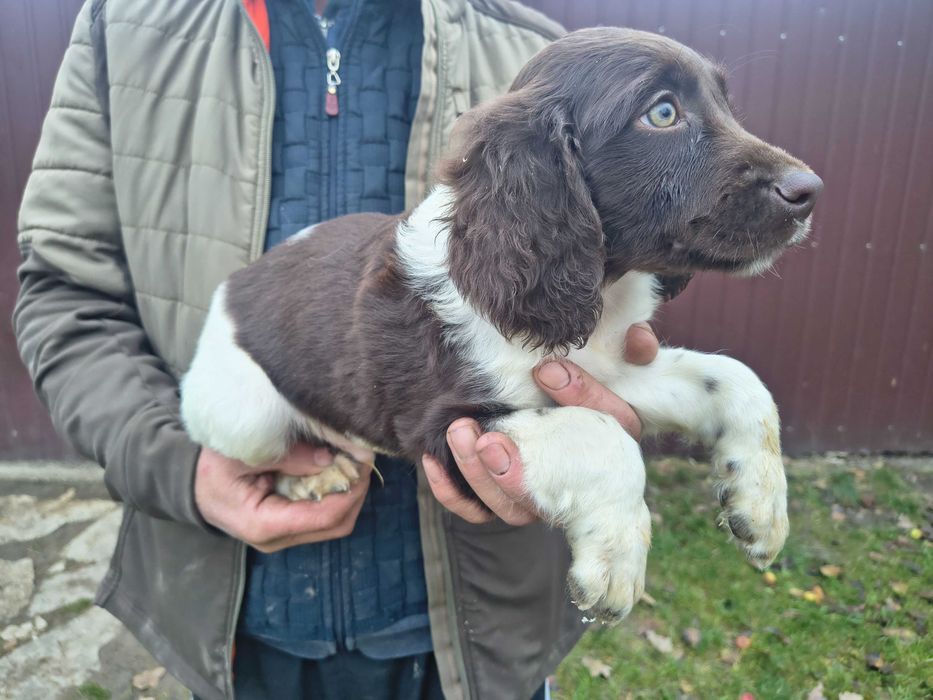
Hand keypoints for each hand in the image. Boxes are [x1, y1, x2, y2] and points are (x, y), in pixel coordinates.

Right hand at [195, 443, 372, 551]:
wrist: (192, 487)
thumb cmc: (212, 469)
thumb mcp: (243, 454)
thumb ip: (287, 456)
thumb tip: (330, 457)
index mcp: (264, 525)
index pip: (324, 517)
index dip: (350, 491)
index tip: (362, 462)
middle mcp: (278, 539)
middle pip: (337, 525)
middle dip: (356, 491)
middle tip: (363, 457)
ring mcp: (285, 536)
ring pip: (335, 523)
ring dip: (349, 492)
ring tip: (353, 460)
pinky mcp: (289, 527)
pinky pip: (323, 515)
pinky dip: (336, 493)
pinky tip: (338, 468)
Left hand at [422, 323, 658, 524]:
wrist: (568, 429)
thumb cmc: (592, 398)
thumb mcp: (616, 371)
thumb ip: (635, 354)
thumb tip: (637, 338)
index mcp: (607, 449)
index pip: (595, 437)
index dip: (577, 405)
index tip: (540, 378)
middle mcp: (571, 482)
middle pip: (538, 495)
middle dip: (503, 470)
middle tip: (477, 434)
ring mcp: (535, 496)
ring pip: (504, 507)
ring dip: (475, 475)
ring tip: (458, 432)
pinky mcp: (504, 498)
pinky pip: (475, 509)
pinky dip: (452, 492)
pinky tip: (432, 460)